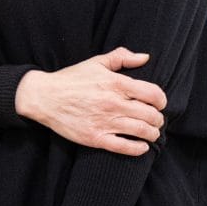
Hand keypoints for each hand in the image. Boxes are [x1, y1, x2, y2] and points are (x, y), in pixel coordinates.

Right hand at [14, 47, 167, 154]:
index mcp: (116, 83)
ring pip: (141, 131)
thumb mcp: (96, 62)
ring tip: (152, 133)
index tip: (160, 103)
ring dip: (152, 133)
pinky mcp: (95, 138)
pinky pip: (124, 147)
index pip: (153, 94)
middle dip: (158, 119)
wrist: (45, 97)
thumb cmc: (71, 79)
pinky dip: (138, 148)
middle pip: (150, 114)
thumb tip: (145, 57)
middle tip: (157, 120)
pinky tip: (142, 146)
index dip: (161, 100)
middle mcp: (113, 103)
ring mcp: (105, 122)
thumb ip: (122, 57)